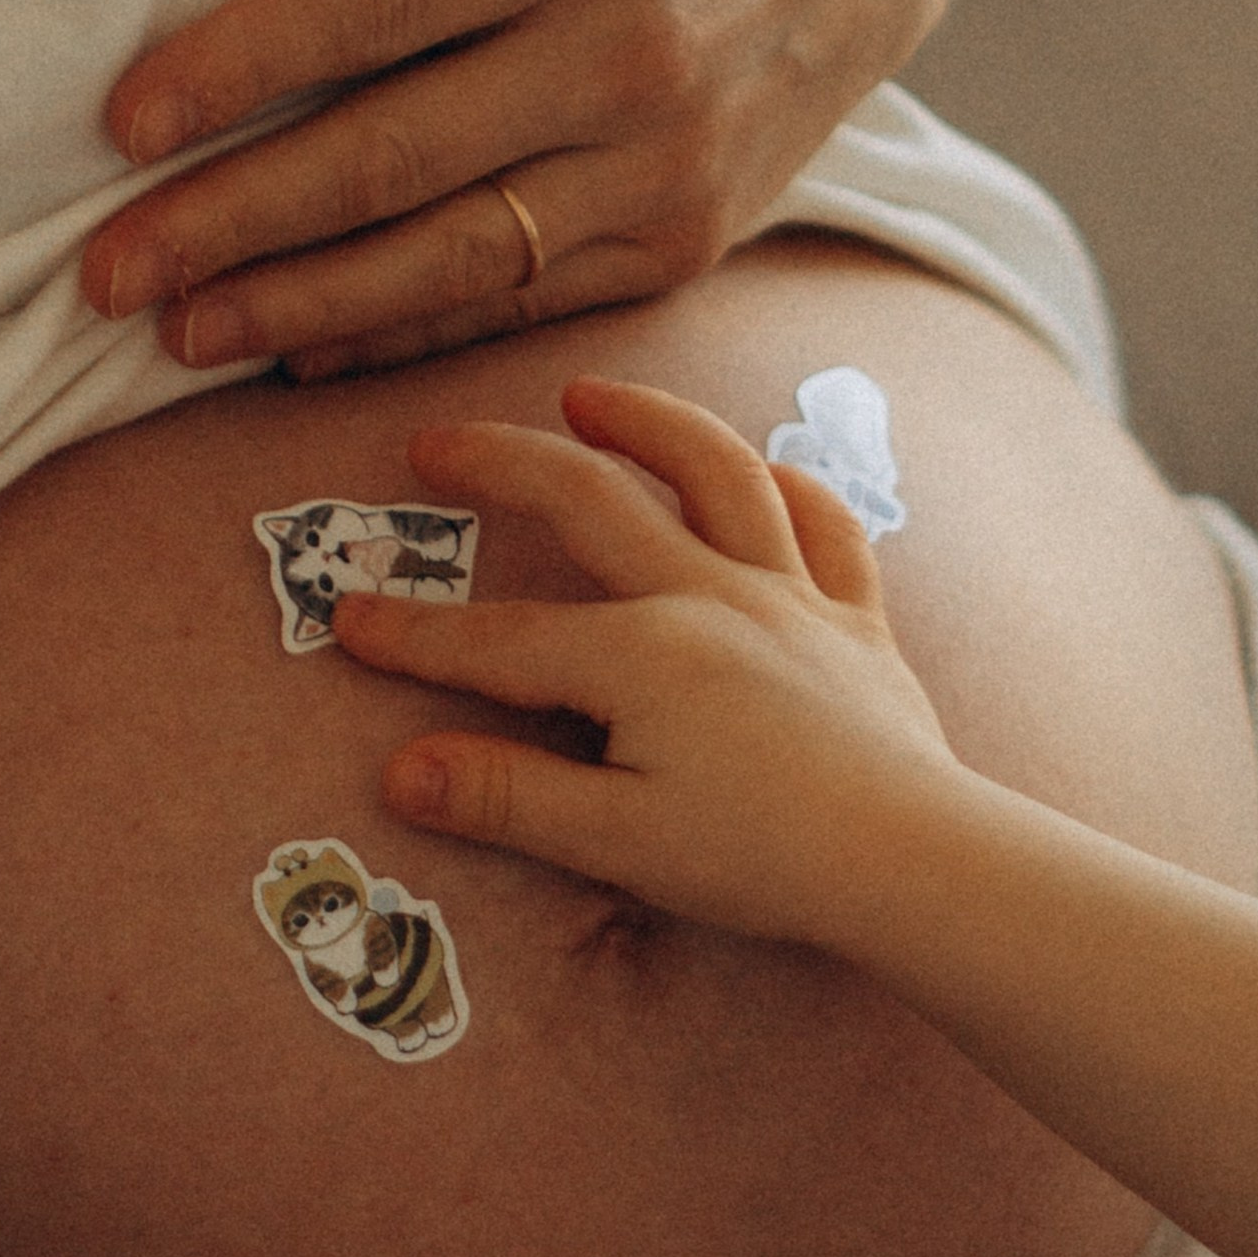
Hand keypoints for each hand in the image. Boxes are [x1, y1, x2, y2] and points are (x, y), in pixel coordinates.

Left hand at [79, 0, 964, 379]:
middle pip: (391, 157)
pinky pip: (519, 306)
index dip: (241, 66)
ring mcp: (660, 166)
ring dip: (302, 308)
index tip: (120, 120)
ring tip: (177, 331)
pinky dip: (406, 337)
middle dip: (233, 222)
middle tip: (104, 269)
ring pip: (451, 259)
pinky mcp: (679, 242)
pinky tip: (302, 352)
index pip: (377, 1)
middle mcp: (627, 53)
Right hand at [328, 378, 961, 946]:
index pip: (499, 639)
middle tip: (435, 442)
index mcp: (639, 653)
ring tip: (590, 396)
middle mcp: (708, 596)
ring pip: (717, 475)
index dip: (415, 632)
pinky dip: (796, 487)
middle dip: (503, 466)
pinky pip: (829, 530)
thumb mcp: (617, 840)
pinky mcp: (856, 621)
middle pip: (590, 502)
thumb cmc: (763, 858)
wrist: (914, 860)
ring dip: (649, 423)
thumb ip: (507, 797)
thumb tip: (401, 766)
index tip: (344, 615)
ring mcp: (789, 597)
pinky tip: (767, 471)